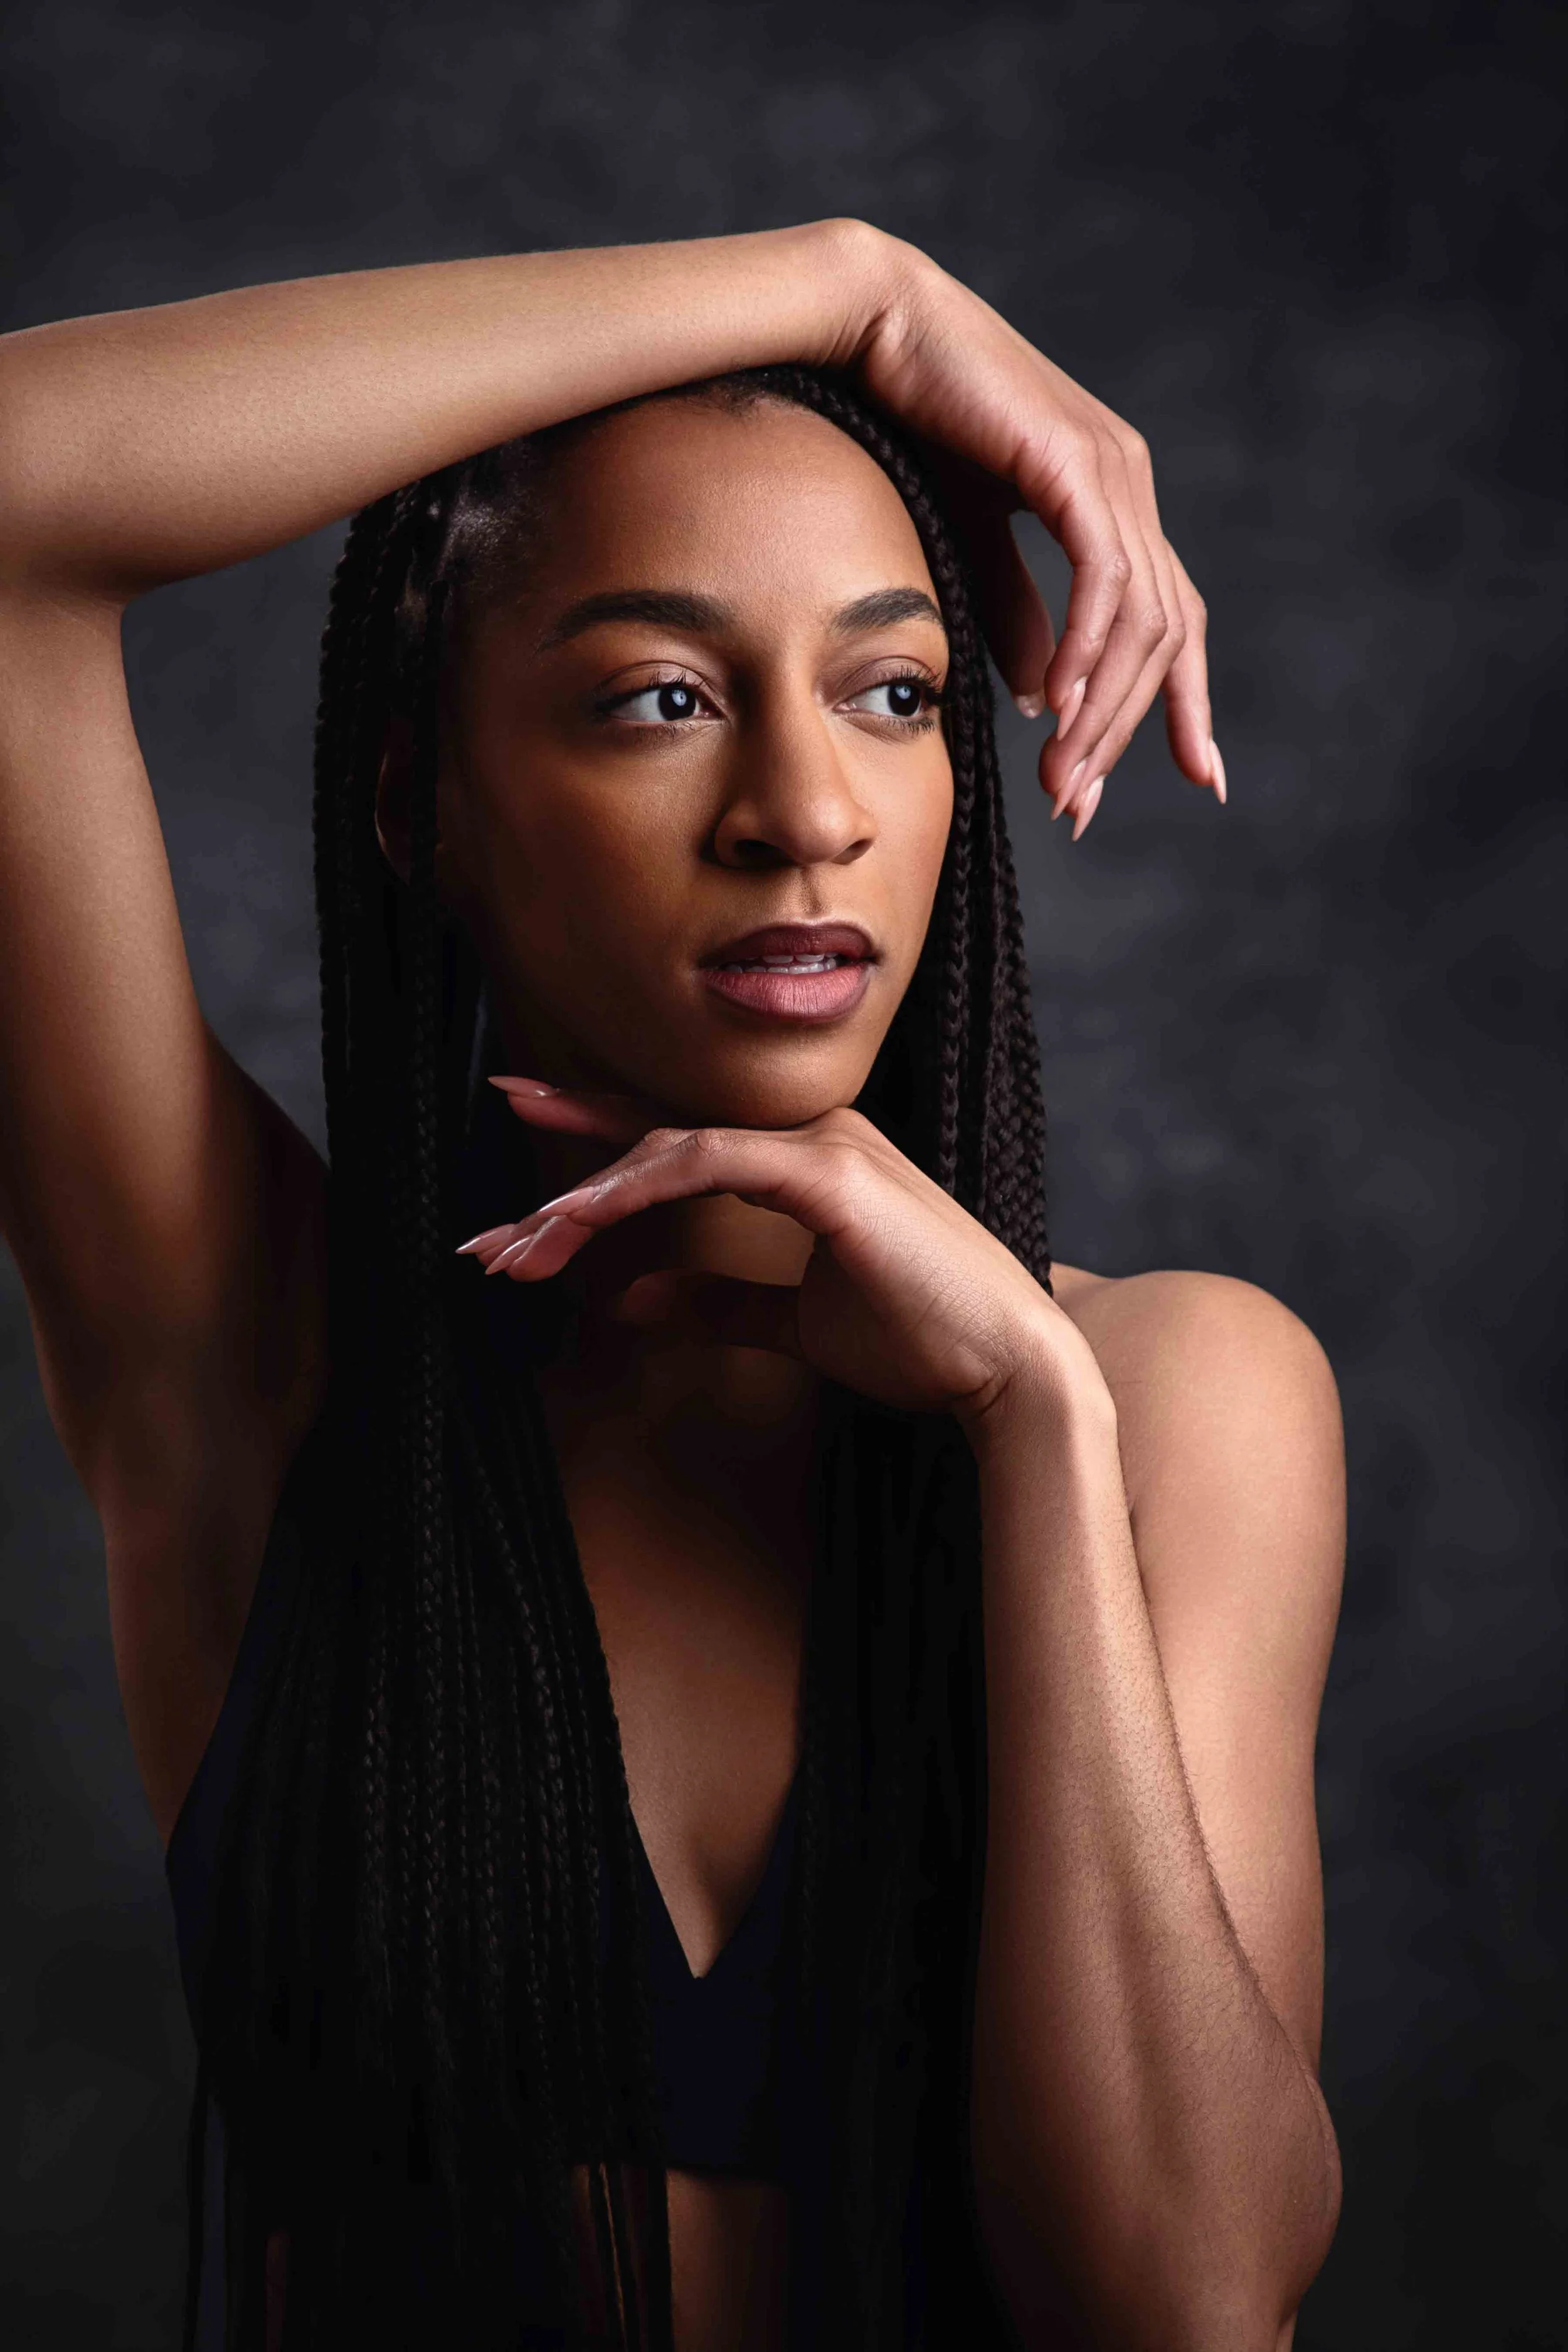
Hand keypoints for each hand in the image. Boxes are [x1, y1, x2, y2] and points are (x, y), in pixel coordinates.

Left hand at [459, 1080, 1088, 1430]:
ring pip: (668, 1148)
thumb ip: (713, 1301)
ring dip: (583, 1200)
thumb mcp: (792, 1320)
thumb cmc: (916, 1340)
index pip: (673, 1134)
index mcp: (799, 1160)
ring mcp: (820, 1147)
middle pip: (654, 1137)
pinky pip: (709, 1162)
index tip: (512, 1116)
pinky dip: (638, 1188)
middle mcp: (806, 1135)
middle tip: (485, 1237)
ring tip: (517, 1248)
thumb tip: (626, 1302)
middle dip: (561, 1185)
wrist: (1004, 1369)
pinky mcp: (829, 1176)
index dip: (590, 1126)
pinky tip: (582, 1223)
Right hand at [835, 224, 1220, 831]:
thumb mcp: (970, 542)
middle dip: (1126, 733)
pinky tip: (1059, 706)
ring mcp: (1111, 470)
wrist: (875, 332)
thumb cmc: (913, 424)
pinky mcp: (1074, 461)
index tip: (1199, 778)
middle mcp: (1128, 485)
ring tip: (1064, 780)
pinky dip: (1086, 648)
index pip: (1172, 622)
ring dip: (1102, 710)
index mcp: (1113, 504)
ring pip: (1139, 620)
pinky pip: (1102, 577)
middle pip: (1163, 637)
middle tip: (1080, 809)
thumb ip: (1014, 614)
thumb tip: (1043, 696)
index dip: (1186, 703)